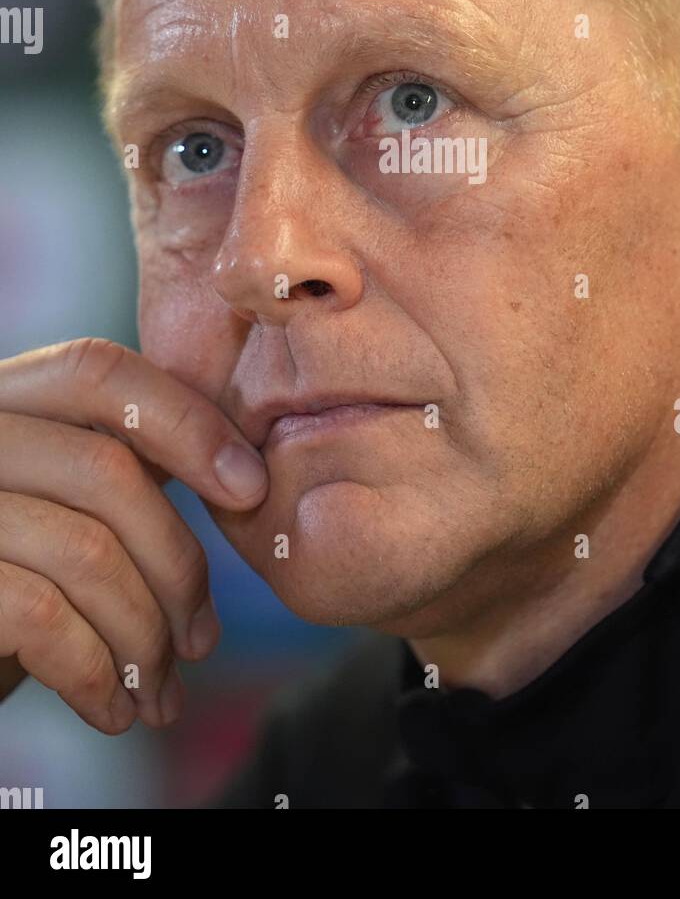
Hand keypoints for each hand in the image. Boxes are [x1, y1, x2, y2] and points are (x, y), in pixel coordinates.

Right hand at [0, 338, 267, 732]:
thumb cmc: (6, 589)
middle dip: (177, 566)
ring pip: (86, 551)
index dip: (186, 421)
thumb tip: (240, 468)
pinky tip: (112, 711)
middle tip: (202, 641)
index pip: (97, 371)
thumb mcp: (56, 510)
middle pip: (107, 471)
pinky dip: (95, 675)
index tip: (252, 488)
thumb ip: (118, 468)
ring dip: (144, 638)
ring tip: (159, 694)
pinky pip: (41, 616)